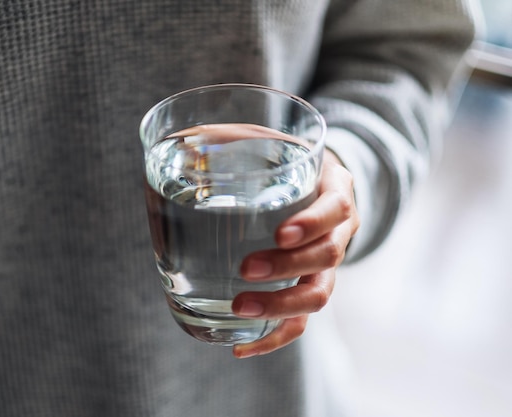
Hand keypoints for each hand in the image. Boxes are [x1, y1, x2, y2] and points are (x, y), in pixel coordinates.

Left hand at [231, 151, 359, 357]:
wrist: (314, 184)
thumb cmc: (283, 161)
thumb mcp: (270, 140)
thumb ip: (233, 138)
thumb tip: (183, 138)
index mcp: (333, 189)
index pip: (336, 208)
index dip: (312, 224)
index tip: (280, 233)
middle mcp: (338, 230)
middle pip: (328, 257)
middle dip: (288, 267)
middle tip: (246, 269)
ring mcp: (326, 263)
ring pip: (318, 294)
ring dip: (280, 305)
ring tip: (239, 307)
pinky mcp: (308, 286)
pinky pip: (300, 320)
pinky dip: (273, 337)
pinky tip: (240, 348)